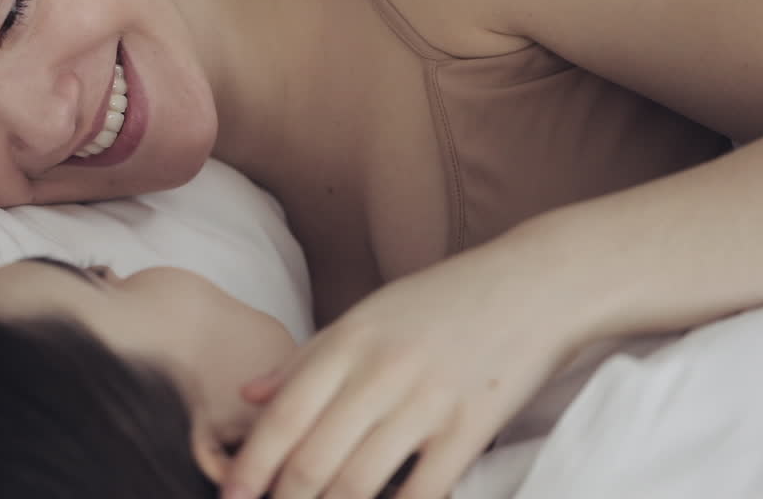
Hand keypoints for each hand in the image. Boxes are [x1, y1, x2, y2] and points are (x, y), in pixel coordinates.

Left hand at [221, 250, 579, 498]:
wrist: (533, 285)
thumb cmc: (442, 301)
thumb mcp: (366, 316)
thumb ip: (305, 359)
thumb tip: (248, 396)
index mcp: (348, 342)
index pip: (283, 416)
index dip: (250, 465)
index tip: (230, 496)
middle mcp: (380, 372)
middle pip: (313, 458)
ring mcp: (427, 401)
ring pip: (360, 481)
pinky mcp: (472, 427)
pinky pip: (424, 490)